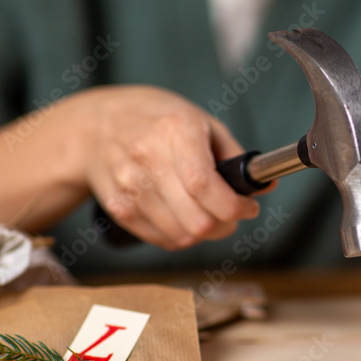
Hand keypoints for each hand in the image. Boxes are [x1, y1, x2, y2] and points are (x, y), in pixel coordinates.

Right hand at [76, 85, 262, 249]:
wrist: (94, 127)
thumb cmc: (155, 120)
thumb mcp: (199, 121)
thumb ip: (234, 155)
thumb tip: (265, 184)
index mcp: (174, 130)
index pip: (204, 186)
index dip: (233, 207)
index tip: (248, 207)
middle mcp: (148, 159)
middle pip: (197, 221)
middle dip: (225, 225)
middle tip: (231, 214)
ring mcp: (130, 187)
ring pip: (182, 236)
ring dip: (204, 233)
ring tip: (207, 213)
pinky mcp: (120, 209)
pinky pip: (163, 239)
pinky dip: (181, 235)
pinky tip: (182, 214)